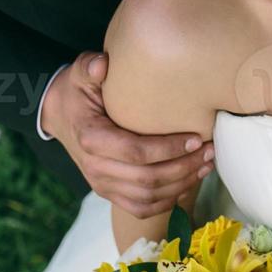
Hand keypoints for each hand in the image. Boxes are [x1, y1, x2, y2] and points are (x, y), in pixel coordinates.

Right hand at [40, 50, 213, 216]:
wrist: (60, 115)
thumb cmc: (77, 91)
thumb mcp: (79, 73)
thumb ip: (90, 66)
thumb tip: (102, 64)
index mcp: (91, 138)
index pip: (135, 152)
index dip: (168, 148)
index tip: (195, 138)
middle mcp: (95, 167)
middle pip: (146, 179)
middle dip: (183, 167)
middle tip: (210, 151)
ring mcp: (102, 183)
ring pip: (147, 197)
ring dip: (181, 185)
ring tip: (206, 165)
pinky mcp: (109, 192)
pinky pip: (140, 207)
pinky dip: (167, 201)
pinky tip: (189, 183)